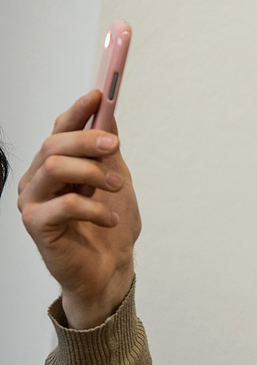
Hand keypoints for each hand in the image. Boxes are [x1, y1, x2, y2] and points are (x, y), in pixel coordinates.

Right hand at [18, 90, 140, 328]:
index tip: (100, 95)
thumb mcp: (115, 180)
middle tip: (115, 146)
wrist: (110, 270)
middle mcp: (36, 180)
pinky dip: (94, 208)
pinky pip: (64, 204)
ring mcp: (32, 202)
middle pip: (54, 145)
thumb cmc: (109, 227)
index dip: (78, 111)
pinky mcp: (36, 225)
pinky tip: (110, 219)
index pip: (59, 130)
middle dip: (88, 140)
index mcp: (54, 166)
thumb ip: (107, 151)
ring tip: (116, 188)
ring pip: (54, 168)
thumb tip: (107, 113)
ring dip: (92, 173)